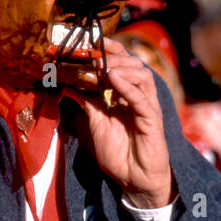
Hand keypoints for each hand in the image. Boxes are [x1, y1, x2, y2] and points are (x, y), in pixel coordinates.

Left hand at [67, 37, 174, 207]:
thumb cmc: (120, 153)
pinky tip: (113, 78)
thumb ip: (88, 103)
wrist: (134, 180)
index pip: (124, 65)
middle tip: (93, 55)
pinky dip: (127, 87)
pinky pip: (142, 99)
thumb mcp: (97, 124)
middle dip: (113, 57)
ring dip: (121, 68)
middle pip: (133, 66)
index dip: (112, 51)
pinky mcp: (152, 120)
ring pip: (142, 76)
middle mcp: (139, 98)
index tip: (95, 40)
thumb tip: (68, 84)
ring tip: (102, 67)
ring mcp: (147, 107)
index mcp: (127, 96)